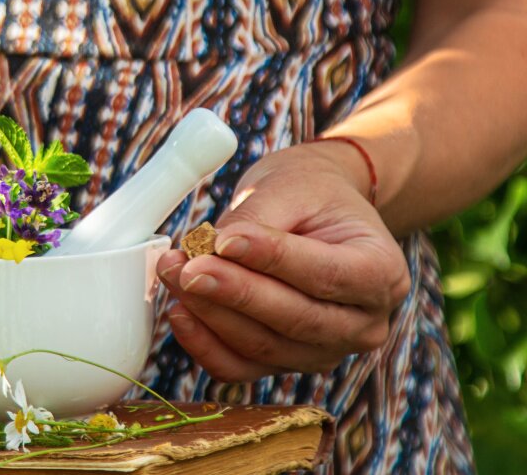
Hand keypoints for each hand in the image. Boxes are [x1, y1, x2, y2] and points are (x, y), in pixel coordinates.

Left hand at [156, 142, 410, 381]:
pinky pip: (242, 367)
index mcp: (383, 272)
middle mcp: (364, 323)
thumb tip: (210, 250)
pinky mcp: (286, 362)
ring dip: (210, 313)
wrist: (314, 212)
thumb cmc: (308, 195)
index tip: (223, 240)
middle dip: (233, 292)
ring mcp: (326, 350)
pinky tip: (179, 312)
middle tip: (186, 266)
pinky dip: (205, 344)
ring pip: (264, 346)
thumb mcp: (291, 189)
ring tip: (173, 273)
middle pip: (296, 318)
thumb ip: (256, 221)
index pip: (326, 274)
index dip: (272, 260)